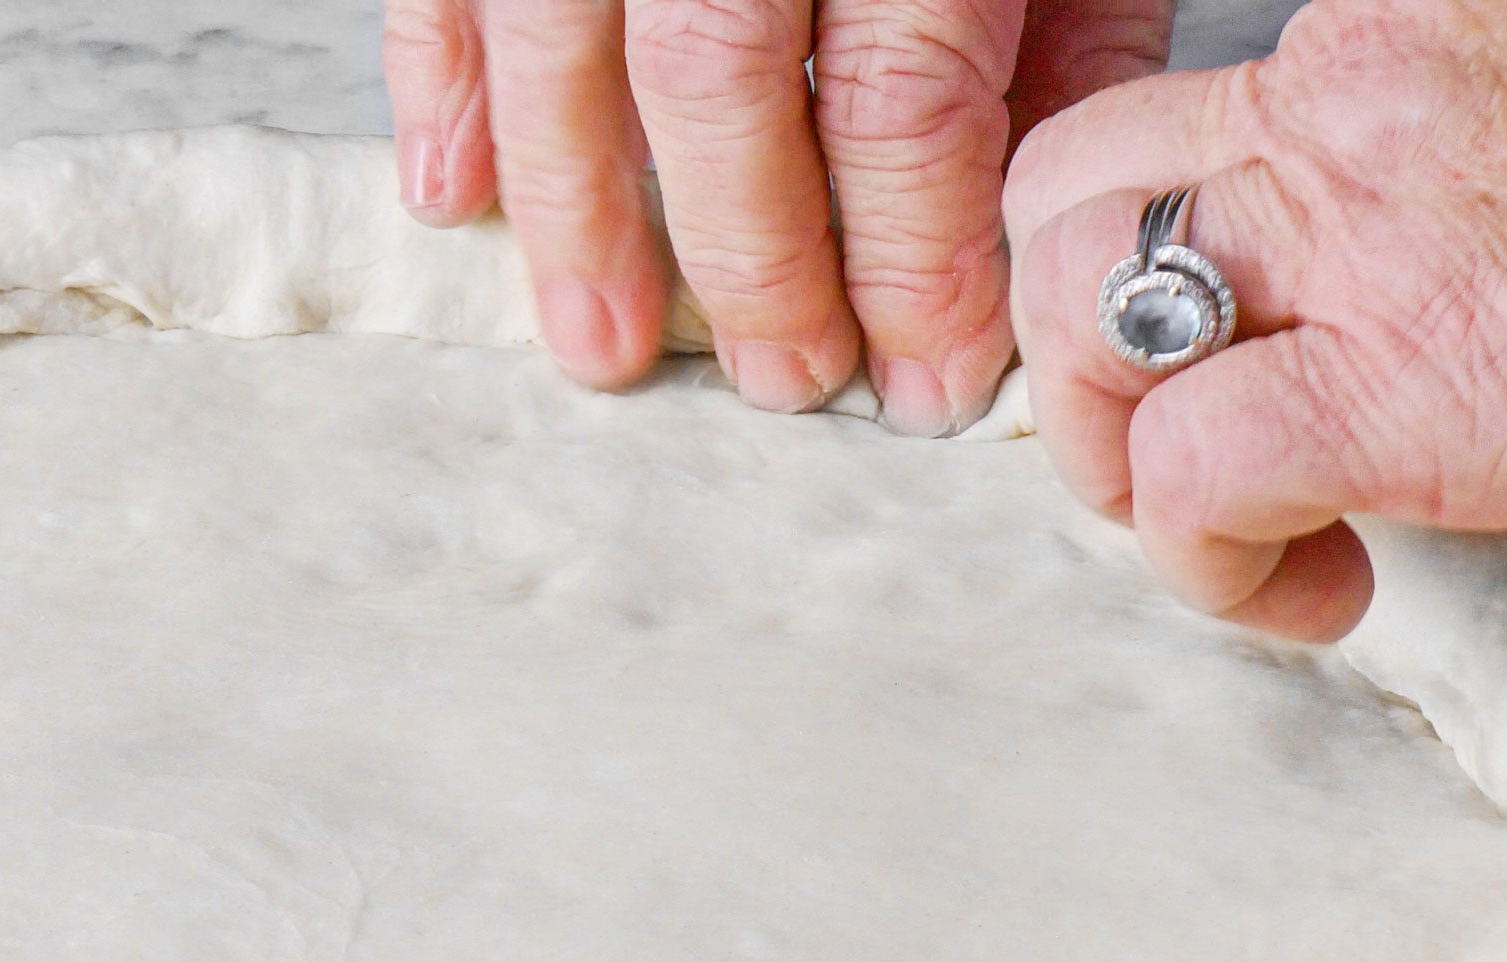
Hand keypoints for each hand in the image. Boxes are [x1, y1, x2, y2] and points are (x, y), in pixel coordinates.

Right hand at [384, 0, 1173, 431]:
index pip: (901, 91)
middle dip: (747, 255)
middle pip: (717, 71)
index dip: (909, 258)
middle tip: (780, 381)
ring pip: (562, 23)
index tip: (925, 378)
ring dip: (573, 203)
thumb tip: (1008, 219)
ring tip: (597, 345)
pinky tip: (447, 190)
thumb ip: (1065, 20)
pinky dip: (440, 68)